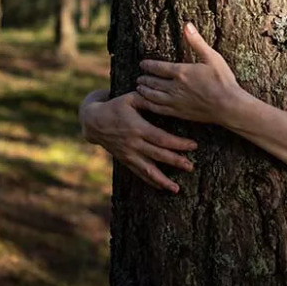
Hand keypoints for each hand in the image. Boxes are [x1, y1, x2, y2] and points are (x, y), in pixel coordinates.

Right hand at [80, 91, 196, 192]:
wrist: (93, 121)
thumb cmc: (115, 106)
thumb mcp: (130, 98)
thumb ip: (147, 99)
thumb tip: (164, 96)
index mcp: (138, 128)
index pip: (161, 138)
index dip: (178, 143)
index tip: (193, 146)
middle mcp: (134, 143)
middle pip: (158, 155)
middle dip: (175, 162)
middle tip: (190, 167)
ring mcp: (129, 154)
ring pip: (147, 170)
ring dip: (162, 180)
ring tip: (176, 189)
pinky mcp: (125, 160)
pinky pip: (139, 173)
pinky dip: (150, 181)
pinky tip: (162, 188)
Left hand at [136, 23, 242, 124]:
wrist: (228, 105)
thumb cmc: (223, 80)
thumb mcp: (212, 57)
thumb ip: (197, 42)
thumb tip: (187, 25)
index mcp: (182, 72)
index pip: (158, 67)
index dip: (148, 65)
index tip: (142, 64)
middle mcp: (175, 87)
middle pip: (153, 82)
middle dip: (144, 79)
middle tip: (139, 77)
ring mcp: (176, 101)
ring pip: (153, 96)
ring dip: (144, 91)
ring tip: (139, 88)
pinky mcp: (179, 113)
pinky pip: (159, 109)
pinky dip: (150, 105)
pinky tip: (147, 103)